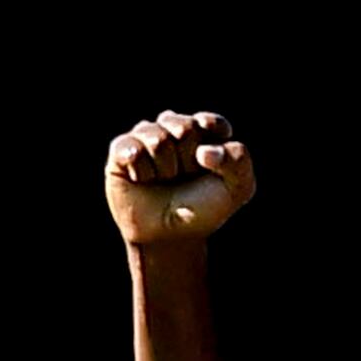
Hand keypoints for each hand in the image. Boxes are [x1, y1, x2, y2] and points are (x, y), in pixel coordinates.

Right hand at [106, 110, 256, 247]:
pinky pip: (131, 148)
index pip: (210, 123)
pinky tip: (142, 179)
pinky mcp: (121, 150)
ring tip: (164, 181)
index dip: (210, 136)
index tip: (207, 159)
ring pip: (157, 137)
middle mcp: (173, 130)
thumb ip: (238, 160)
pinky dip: (141, 169)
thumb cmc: (202, 209)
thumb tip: (204, 151)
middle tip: (184, 177)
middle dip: (188, 158)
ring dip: (165, 167)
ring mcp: (146, 137)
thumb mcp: (237, 188)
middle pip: (184, 127)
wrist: (168, 237)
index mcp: (203, 134)